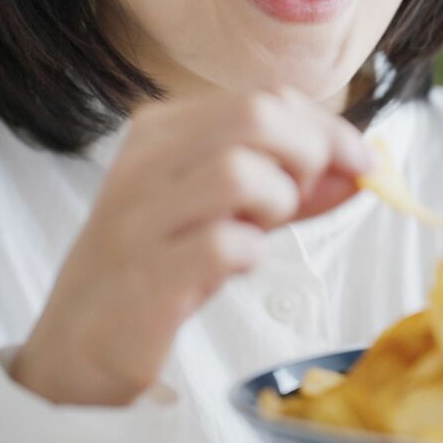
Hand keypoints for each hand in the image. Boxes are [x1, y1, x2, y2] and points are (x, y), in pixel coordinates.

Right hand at [10, 88, 373, 404]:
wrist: (80, 343)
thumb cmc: (161, 267)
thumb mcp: (227, 211)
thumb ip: (291, 184)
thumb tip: (361, 167)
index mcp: (162, 130)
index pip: (264, 99)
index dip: (327, 128)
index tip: (360, 163)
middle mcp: (145, 161)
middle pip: (256, 117)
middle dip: (308, 155)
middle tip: (302, 199)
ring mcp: (140, 216)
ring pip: (240, 170)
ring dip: (276, 203)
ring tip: (259, 232)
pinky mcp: (147, 274)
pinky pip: (224, 243)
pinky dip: (249, 254)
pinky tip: (233, 265)